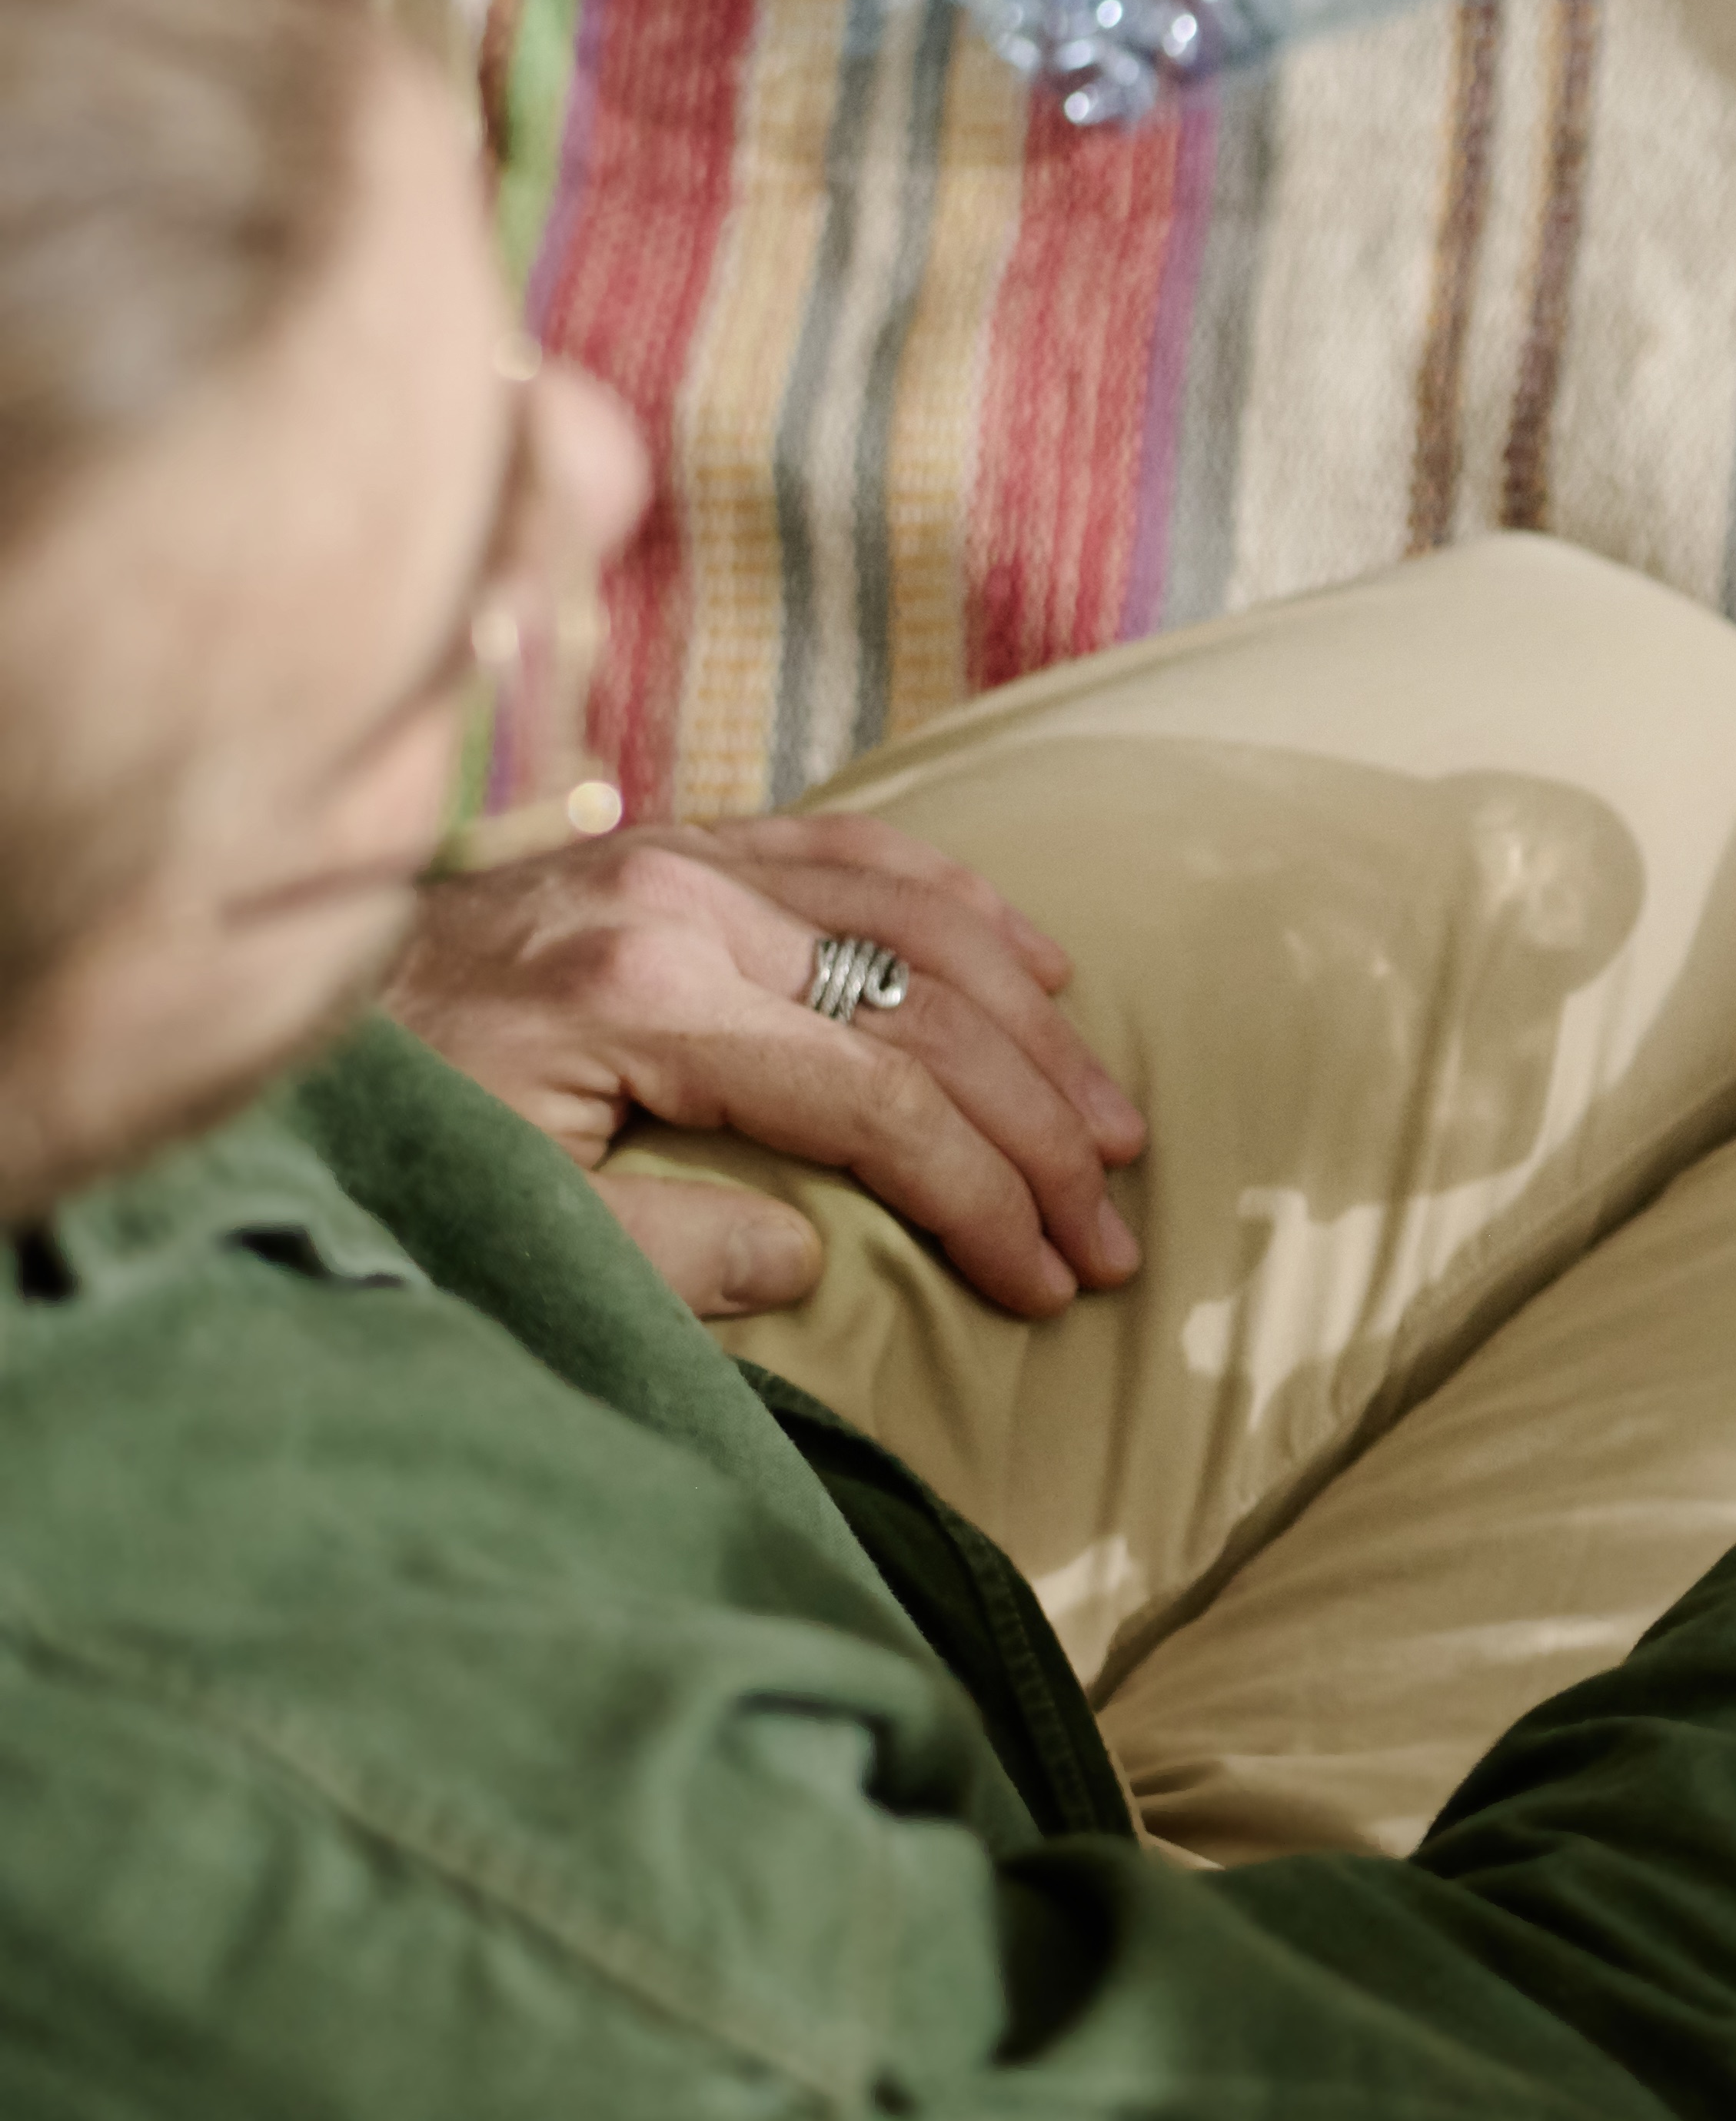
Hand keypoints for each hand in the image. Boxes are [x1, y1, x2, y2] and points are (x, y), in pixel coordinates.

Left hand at [387, 819, 1147, 1321]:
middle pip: (926, 1010)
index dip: (986, 1195)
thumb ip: (668, 1253)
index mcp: (644, 990)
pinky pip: (857, 845)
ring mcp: (677, 852)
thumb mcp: (507, 1223)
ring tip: (1108, 1119)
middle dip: (1042, 1130)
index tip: (1050, 1279)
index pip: (882, 1097)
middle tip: (1114, 1227)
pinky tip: (1036, 964)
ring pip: (919, 919)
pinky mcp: (666, 841)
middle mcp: (680, 896)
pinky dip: (962, 903)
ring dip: (1034, 1026)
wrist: (237, 989)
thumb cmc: (372, 1136)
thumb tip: (815, 1256)